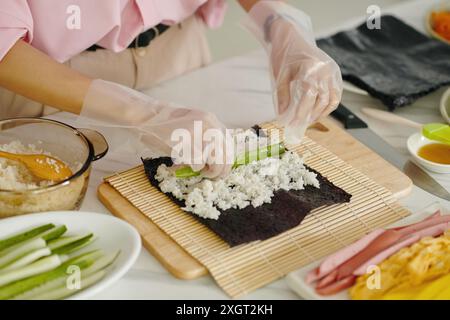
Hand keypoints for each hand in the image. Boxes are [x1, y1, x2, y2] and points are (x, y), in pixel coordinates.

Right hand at [80, 80, 232, 177]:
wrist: (144, 114)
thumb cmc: (164, 124)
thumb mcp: (191, 124)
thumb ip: (205, 137)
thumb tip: (215, 159)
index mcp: (211, 119)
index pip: (229, 143)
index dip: (227, 159)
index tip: (221, 169)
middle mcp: (208, 124)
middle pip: (225, 154)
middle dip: (220, 170)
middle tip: (210, 175)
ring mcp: (198, 132)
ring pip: (215, 161)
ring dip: (208, 170)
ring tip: (199, 170)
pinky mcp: (185, 142)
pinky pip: (198, 163)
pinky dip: (193, 168)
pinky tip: (183, 163)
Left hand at [243, 1, 342, 141]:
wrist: (292, 39)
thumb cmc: (285, 57)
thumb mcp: (280, 76)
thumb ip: (282, 96)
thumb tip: (284, 115)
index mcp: (310, 69)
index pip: (308, 97)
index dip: (302, 113)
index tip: (294, 124)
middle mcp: (325, 71)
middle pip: (321, 100)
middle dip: (310, 115)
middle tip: (299, 125)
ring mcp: (333, 71)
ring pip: (331, 99)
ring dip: (321, 112)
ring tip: (309, 119)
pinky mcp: (336, 73)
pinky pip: (336, 94)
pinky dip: (329, 105)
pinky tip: (318, 111)